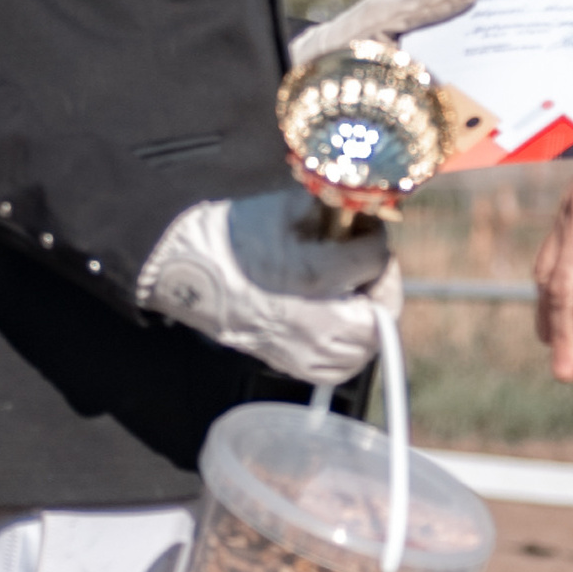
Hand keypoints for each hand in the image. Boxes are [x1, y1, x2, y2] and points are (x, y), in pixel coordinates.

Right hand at [138, 187, 400, 386]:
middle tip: (365, 265)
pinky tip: (338, 321)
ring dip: (369, 316)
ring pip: (368, 344)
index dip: (373, 238)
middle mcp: (317, 321)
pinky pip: (343, 366)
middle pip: (382, 310)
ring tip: (353, 292)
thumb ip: (329, 206)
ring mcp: (307, 351)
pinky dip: (351, 346)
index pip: (375, 259)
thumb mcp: (284, 208)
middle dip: (379, 283)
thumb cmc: (231, 242)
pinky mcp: (296, 366)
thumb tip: (359, 205)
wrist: (190, 276)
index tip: (362, 229)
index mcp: (316, 275)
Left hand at [287, 0, 478, 65]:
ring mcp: (376, 3)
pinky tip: (438, 6)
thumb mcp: (376, 74)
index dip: (450, 4)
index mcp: (381, 19)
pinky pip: (406, 2)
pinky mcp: (375, 6)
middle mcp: (379, 5)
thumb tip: (437, 80)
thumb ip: (407, 72)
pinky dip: (424, 3)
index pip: (423, 8)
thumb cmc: (342, 70)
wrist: (311, 58)